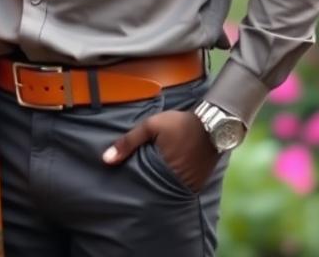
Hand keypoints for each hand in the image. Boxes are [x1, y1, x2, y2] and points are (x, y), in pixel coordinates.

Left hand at [102, 109, 219, 192]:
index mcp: (161, 170)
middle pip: (155, 192)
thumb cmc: (179, 124)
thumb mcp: (150, 126)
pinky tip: (166, 180)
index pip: (141, 186)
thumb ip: (128, 142)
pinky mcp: (199, 184)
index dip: (132, 185)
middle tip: (133, 188)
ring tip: (148, 185)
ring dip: (160, 189)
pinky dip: (173, 186)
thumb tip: (105, 160)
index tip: (122, 185)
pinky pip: (181, 190)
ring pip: (168, 193)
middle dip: (145, 189)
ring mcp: (190, 185)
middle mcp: (177, 183)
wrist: (213, 125)